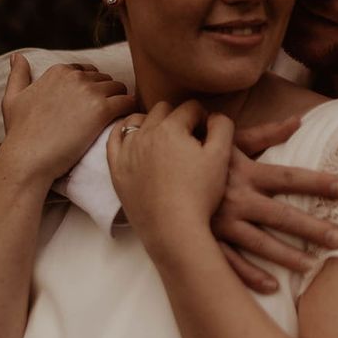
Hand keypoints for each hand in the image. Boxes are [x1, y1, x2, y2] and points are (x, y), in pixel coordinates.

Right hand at [0, 54, 136, 181]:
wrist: (28, 158)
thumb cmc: (19, 133)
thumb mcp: (12, 99)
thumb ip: (18, 75)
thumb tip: (17, 56)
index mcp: (58, 71)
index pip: (88, 71)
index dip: (92, 88)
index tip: (91, 104)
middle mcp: (75, 76)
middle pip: (105, 79)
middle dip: (107, 94)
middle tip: (105, 114)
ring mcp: (90, 92)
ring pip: (120, 88)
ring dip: (120, 102)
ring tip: (116, 119)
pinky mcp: (102, 110)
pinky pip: (128, 102)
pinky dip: (129, 111)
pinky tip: (124, 123)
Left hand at [107, 101, 234, 255]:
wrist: (173, 229)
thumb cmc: (200, 193)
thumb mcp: (221, 157)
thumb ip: (222, 126)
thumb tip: (214, 115)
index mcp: (171, 128)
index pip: (191, 107)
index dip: (204, 118)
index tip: (208, 135)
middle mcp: (145, 133)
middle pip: (164, 110)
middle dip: (178, 118)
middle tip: (189, 140)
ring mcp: (127, 151)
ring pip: (138, 120)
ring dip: (153, 122)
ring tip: (165, 140)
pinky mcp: (117, 169)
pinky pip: (114, 139)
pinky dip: (124, 132)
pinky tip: (136, 138)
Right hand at [212, 117, 337, 292]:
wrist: (154, 170)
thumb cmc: (198, 153)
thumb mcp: (230, 140)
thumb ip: (265, 133)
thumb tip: (298, 120)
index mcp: (244, 172)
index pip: (288, 177)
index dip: (317, 182)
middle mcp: (236, 198)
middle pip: (281, 215)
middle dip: (312, 227)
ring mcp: (221, 223)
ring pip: (260, 243)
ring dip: (287, 256)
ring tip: (314, 267)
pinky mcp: (206, 240)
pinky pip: (230, 262)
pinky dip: (249, 276)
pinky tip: (272, 286)